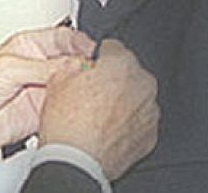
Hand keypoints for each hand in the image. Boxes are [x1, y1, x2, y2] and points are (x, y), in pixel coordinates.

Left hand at [0, 27, 95, 161]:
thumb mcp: (7, 68)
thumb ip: (43, 66)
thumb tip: (73, 64)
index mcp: (26, 46)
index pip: (62, 37)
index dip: (80, 41)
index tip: (94, 49)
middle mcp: (37, 66)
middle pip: (71, 60)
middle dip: (86, 63)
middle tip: (98, 68)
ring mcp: (41, 89)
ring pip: (72, 83)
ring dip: (83, 85)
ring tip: (92, 86)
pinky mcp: (44, 111)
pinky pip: (67, 106)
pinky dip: (78, 105)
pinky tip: (83, 104)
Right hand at [39, 39, 159, 179]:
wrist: (76, 162)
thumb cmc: (68, 124)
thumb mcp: (57, 80)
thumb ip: (74, 65)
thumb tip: (77, 66)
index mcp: (122, 65)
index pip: (113, 47)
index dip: (98, 55)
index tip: (92, 64)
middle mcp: (142, 85)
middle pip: (129, 71)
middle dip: (113, 78)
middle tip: (91, 91)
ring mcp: (149, 112)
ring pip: (136, 96)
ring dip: (121, 100)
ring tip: (97, 113)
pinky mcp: (150, 136)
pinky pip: (139, 120)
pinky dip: (127, 121)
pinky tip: (106, 128)